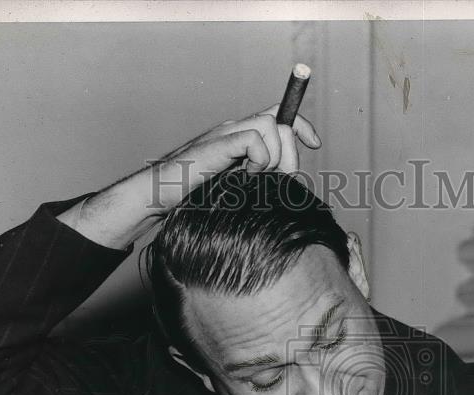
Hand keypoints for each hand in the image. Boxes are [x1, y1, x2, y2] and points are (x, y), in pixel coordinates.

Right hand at [152, 104, 321, 209]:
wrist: (158, 195)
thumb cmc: (192, 198)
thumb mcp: (234, 189)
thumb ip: (257, 182)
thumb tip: (287, 187)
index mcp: (240, 137)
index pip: (279, 116)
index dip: (301, 125)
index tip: (315, 143)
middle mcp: (235, 128)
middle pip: (281, 121)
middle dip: (290, 153)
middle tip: (278, 179)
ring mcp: (226, 133)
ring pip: (271, 126)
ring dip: (273, 158)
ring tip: (255, 178)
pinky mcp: (218, 143)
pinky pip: (255, 139)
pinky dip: (259, 159)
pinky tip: (244, 176)